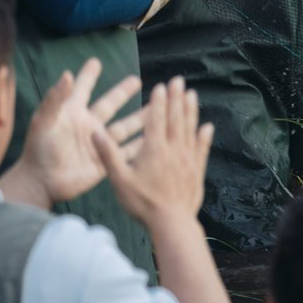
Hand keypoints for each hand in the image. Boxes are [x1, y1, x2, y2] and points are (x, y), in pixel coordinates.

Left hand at [0, 58, 143, 207]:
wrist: (43, 181)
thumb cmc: (38, 150)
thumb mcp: (44, 121)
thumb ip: (56, 98)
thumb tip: (67, 74)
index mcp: (72, 113)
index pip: (82, 89)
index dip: (88, 76)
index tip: (95, 62)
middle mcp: (88, 125)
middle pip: (110, 104)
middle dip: (122, 92)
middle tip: (136, 80)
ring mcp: (99, 142)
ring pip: (125, 126)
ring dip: (141, 117)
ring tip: (157, 107)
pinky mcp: (107, 160)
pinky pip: (128, 151)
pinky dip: (142, 145)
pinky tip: (157, 138)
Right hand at [91, 77, 212, 232]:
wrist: (171, 222)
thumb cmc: (142, 203)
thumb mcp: (119, 180)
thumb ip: (108, 155)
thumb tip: (94, 133)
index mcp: (154, 150)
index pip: (157, 119)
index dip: (158, 101)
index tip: (161, 85)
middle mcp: (174, 150)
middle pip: (176, 119)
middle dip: (176, 98)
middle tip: (179, 80)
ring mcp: (188, 159)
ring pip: (191, 129)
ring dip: (191, 111)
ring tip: (192, 95)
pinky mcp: (197, 171)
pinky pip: (202, 149)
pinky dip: (205, 137)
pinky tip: (207, 127)